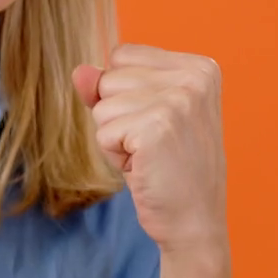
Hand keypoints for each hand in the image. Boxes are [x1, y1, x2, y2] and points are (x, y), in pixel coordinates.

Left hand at [75, 44, 229, 256]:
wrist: (195, 222)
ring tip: (149, 157)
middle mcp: (193, 77)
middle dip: (119, 116)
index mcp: (199, 67)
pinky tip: (145, 168)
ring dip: (116, 138)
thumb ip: (111, 87)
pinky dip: (115, 156)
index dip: (126, 94)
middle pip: (109, 78)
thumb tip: (78, 71)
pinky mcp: (156, 126)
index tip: (158, 124)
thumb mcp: (144, 116)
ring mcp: (178, 100)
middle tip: (153, 146)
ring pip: (102, 106)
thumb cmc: (170, 169)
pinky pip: (103, 132)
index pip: (122, 55)